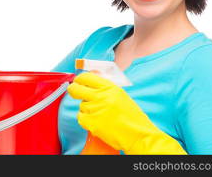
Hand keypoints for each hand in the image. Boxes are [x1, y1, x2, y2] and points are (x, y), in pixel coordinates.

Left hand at [67, 72, 186, 153]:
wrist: (137, 134)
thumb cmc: (131, 116)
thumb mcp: (120, 95)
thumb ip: (105, 89)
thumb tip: (90, 83)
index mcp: (110, 88)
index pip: (87, 77)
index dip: (80, 79)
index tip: (78, 81)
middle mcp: (101, 96)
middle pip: (76, 89)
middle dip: (73, 90)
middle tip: (73, 91)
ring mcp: (95, 109)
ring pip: (81, 105)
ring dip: (87, 109)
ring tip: (100, 114)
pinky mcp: (91, 122)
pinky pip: (81, 117)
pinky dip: (86, 120)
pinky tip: (97, 121)